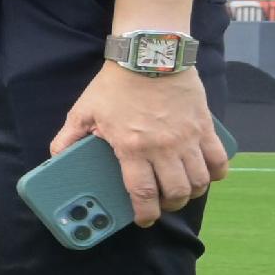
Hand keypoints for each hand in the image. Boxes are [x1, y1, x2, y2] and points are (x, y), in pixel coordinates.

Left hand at [53, 61, 226, 226]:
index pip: (142, 194)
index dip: (145, 214)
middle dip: (171, 205)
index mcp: (131, 147)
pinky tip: (207, 174)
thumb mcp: (84, 110)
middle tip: (164, 203)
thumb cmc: (115, 83)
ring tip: (183, 189)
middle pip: (176, 192)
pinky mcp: (205, 126)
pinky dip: (217, 172)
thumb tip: (55, 156)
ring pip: (199, 180)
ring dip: (192, 192)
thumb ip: (69, 137)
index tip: (143, 220)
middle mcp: (163, 148)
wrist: (149, 54)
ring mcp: (187, 138)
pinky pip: (219, 159)